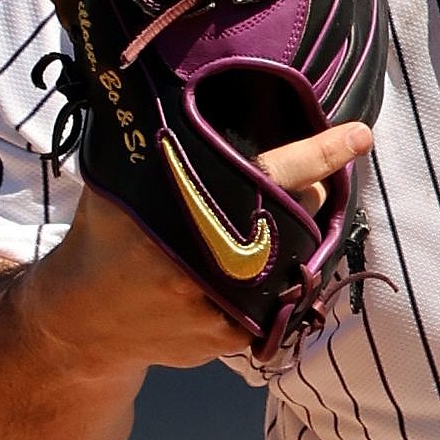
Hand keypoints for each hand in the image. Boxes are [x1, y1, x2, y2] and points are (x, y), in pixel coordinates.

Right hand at [21, 121, 375, 375]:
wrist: (79, 324)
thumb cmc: (107, 237)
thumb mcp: (126, 182)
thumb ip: (170, 150)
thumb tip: (215, 98)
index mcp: (183, 211)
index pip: (267, 174)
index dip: (318, 154)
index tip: (360, 135)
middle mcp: (205, 263)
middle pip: (295, 220)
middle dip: (309, 196)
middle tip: (307, 181)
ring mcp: (216, 309)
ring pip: (288, 264)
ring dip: (290, 239)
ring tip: (256, 226)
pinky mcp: (224, 340)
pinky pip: (268, 302)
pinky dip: (265, 280)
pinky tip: (235, 271)